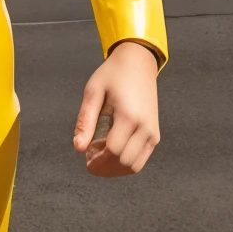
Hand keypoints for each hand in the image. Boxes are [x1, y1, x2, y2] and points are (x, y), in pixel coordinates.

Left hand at [73, 41, 160, 176]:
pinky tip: (111, 151)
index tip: (84, 157)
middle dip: (105, 167)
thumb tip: (77, 147)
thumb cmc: (112, 75)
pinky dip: (126, 162)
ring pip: (135, 166)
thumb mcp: (93, 91)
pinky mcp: (155, 135)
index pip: (113, 151)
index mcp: (129, 117)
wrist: (138, 63)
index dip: (97, 160)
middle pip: (124, 162)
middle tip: (89, 158)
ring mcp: (153, 133)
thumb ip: (86, 120)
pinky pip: (141, 159)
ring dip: (115, 168)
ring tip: (99, 154)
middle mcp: (145, 128)